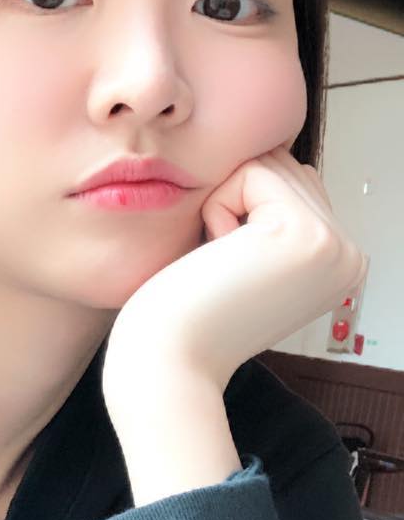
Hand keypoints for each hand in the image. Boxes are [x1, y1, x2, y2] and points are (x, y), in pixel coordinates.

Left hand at [104, 145, 368, 399]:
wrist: (170, 360)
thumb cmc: (185, 313)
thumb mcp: (246, 259)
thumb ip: (272, 214)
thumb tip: (277, 158)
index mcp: (338, 262)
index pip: (290, 186)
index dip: (240, 211)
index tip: (228, 271)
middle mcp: (348, 254)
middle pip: (281, 169)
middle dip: (233, 203)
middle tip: (221, 268)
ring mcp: (336, 245)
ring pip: (266, 167)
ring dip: (223, 206)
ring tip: (220, 263)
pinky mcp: (306, 233)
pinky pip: (249, 173)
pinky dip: (216, 209)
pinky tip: (216, 258)